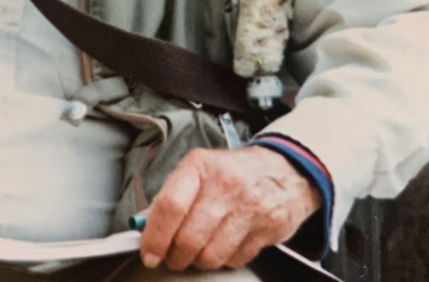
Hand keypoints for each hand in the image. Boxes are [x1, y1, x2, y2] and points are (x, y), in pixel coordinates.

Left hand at [139, 146, 320, 270]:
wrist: (285, 169)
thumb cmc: (233, 172)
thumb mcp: (199, 171)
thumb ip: (172, 196)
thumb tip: (143, 225)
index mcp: (200, 166)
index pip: (170, 205)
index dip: (155, 236)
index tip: (149, 253)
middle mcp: (226, 185)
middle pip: (189, 237)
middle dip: (175, 256)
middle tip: (173, 257)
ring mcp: (250, 207)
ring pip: (211, 255)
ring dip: (199, 262)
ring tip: (199, 251)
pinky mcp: (269, 227)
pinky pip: (235, 260)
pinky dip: (224, 260)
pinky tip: (225, 244)